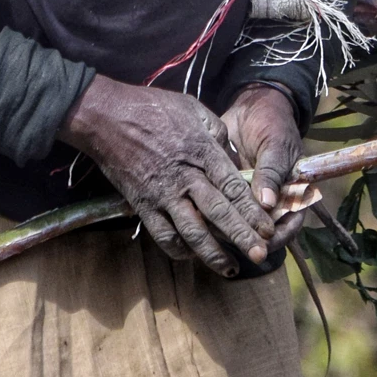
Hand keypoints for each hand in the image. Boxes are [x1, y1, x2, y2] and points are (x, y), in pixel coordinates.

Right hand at [58, 75, 273, 276]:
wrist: (107, 118)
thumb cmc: (152, 108)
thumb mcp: (193, 108)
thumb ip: (216, 133)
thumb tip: (232, 157)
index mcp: (201, 151)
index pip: (233, 188)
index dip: (252, 211)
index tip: (269, 228)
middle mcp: (185, 177)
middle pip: (219, 213)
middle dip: (242, 237)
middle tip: (261, 255)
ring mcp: (163, 195)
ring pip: (192, 231)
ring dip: (213, 253)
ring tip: (231, 268)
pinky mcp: (143, 205)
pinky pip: (163, 235)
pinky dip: (179, 250)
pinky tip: (194, 257)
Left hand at [220, 84, 306, 250]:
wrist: (251, 107)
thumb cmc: (272, 125)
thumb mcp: (276, 146)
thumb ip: (271, 173)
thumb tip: (268, 204)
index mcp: (290, 196)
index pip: (287, 228)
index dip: (275, 238)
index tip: (261, 239)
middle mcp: (268, 204)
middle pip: (258, 234)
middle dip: (244, 238)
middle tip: (227, 235)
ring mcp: (246, 200)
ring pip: (236, 225)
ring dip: (223, 229)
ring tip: (208, 225)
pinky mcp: (225, 192)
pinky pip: (218, 209)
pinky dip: (208, 213)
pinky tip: (196, 211)